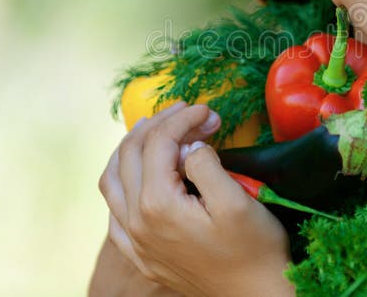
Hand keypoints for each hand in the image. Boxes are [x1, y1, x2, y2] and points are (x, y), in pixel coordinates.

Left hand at [99, 103, 293, 296]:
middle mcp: (136, 223)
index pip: (159, 143)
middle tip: (189, 113)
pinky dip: (121, 183)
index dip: (183, 118)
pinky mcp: (141, 255)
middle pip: (131, 154)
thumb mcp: (237, 201)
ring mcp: (135, 242)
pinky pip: (114, 211)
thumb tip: (189, 145)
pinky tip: (139, 175)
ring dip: (130, 148)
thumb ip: (206, 164)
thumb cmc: (254, 250)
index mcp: (158, 205)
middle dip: (160, 125)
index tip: (209, 111)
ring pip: (112, 181)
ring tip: (154, 129)